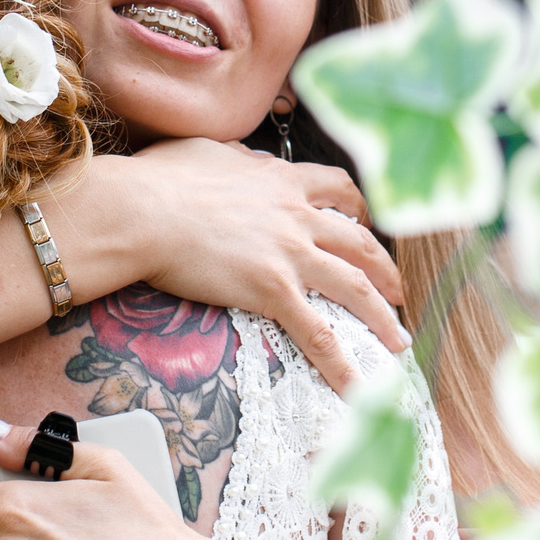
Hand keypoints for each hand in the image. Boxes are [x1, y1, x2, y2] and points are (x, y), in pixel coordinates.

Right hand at [113, 138, 405, 394]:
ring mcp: (289, 254)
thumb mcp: (206, 152)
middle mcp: (296, 216)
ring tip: (397, 339)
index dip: (357, 206)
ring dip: (382, 315)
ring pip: (355, 286)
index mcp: (280, 182)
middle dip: (384, 268)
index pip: (334, 187)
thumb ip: (235, 158)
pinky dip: (343, 364)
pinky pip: (319, 334)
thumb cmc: (159, 180)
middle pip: (359, 241)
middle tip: (396, 290)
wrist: (141, 211)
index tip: (365, 220)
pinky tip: (359, 388)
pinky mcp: (272, 290)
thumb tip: (240, 159)